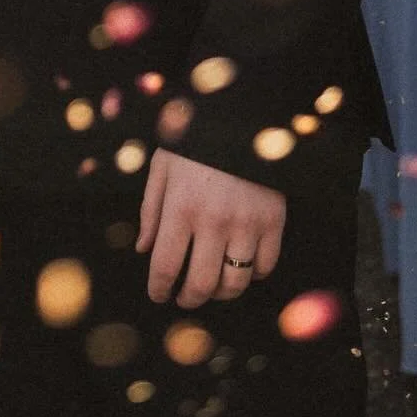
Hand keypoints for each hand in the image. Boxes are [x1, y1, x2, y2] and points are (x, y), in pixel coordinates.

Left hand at [137, 148, 285, 307]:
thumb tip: (143, 249)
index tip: (158, 295)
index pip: (165, 265)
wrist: (241, 118)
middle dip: (189, 298)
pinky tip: (241, 266)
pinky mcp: (273, 222)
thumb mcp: (162, 167)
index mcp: (181, 207)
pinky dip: (253, 275)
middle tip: (184, 298)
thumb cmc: (194, 143)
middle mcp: (214, 221)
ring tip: (212, 286)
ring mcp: (247, 224)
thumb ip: (151, 210)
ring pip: (235, 283)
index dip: (159, 288)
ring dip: (220, 293)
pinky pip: (265, 267)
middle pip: (201, 283)